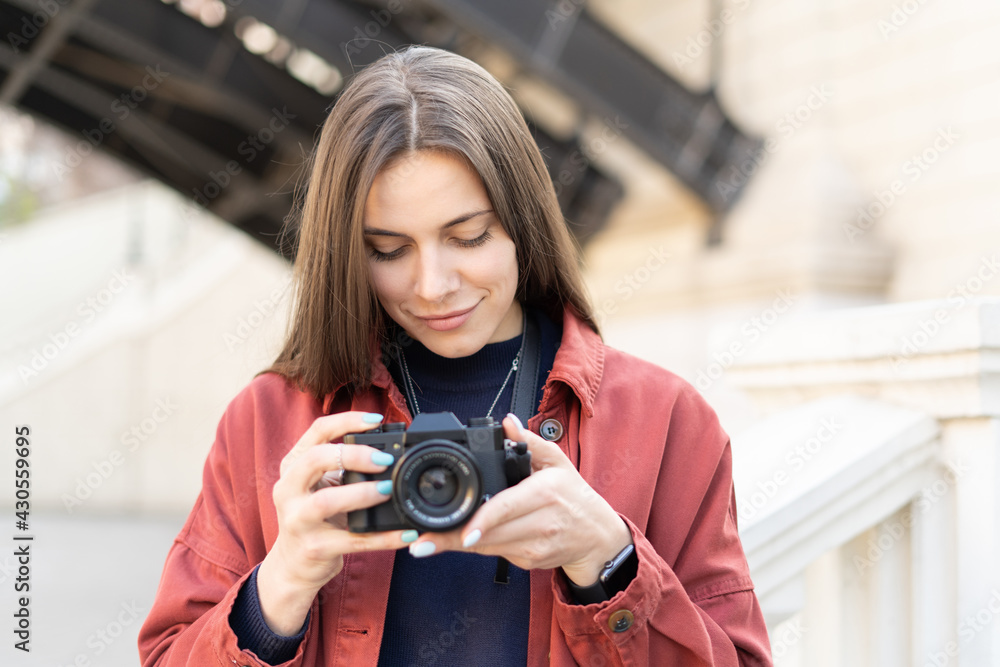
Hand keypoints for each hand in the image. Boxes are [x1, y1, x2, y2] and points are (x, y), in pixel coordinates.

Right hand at [257, 411, 415, 634]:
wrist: (293, 564)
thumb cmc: (312, 515)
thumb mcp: (318, 483)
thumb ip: (341, 464)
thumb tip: (388, 448)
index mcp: (292, 466)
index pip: (316, 431)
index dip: (347, 420)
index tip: (376, 420)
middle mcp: (288, 490)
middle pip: (315, 459)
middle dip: (354, 455)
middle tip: (384, 460)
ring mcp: (298, 520)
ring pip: (326, 501)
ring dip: (361, 493)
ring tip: (388, 491)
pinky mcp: (314, 548)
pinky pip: (352, 540)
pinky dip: (383, 537)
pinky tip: (406, 534)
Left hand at [407, 414, 631, 586]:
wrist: (596, 536)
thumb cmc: (574, 495)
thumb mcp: (557, 461)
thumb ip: (529, 441)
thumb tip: (507, 422)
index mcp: (543, 494)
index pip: (506, 508)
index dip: (481, 522)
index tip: (460, 533)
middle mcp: (540, 523)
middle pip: (490, 534)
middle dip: (453, 538)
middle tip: (420, 540)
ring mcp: (535, 547)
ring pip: (488, 548)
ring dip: (457, 545)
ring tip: (427, 542)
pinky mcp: (529, 562)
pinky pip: (496, 555)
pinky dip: (477, 547)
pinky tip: (462, 541)